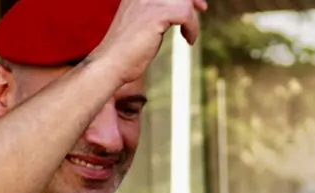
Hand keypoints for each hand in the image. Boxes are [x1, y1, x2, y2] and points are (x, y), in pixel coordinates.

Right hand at [94, 0, 209, 82]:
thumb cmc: (125, 52)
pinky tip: (188, 40)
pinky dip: (192, 28)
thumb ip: (155, 14)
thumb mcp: (141, 25)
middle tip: (202, 8)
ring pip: (183, 0)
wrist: (111, 64)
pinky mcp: (156, 14)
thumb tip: (178, 11)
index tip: (197, 4)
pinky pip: (186, 14)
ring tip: (189, 35)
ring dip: (192, 18)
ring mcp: (148, 1)